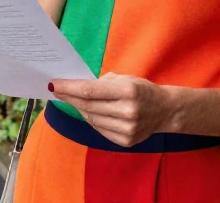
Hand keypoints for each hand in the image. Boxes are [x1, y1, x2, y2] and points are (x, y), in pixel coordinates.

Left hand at [51, 73, 175, 146]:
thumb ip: (102, 83)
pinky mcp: (125, 141)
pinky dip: (91, 120)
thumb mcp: (126, 78)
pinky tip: (87, 112)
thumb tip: (77, 87)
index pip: (90, 91)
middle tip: (56, 91)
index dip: (69, 88)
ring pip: (92, 119)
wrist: (165, 111)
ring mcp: (127, 129)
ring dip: (79, 109)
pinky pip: (99, 129)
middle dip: (69, 98)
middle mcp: (128, 111)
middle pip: (88, 106)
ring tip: (71, 100)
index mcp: (128, 91)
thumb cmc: (142, 90)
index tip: (54, 84)